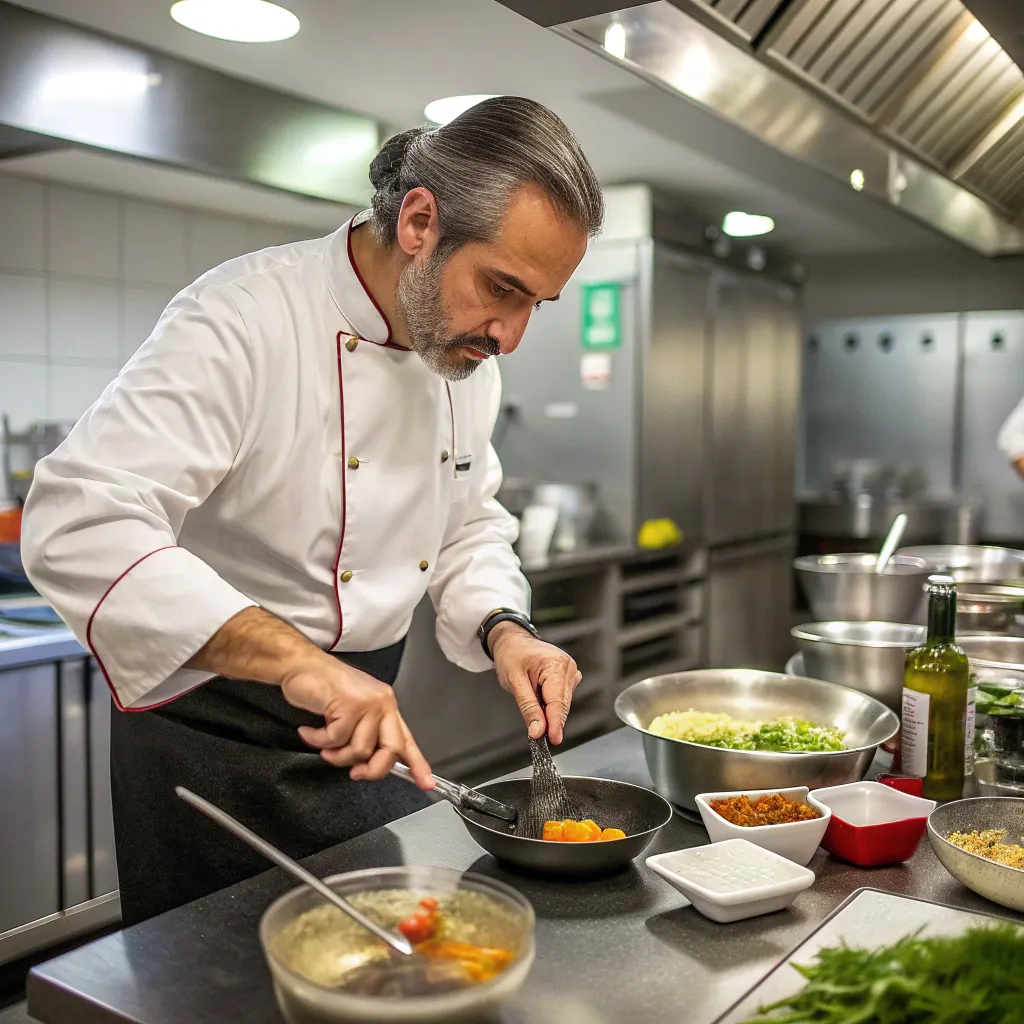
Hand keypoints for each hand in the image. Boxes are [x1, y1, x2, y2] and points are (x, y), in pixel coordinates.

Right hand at [279, 653, 433, 788]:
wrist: (302, 665)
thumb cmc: (324, 687)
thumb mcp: (352, 713)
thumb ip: (365, 735)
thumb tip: (368, 765)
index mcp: (387, 707)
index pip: (406, 740)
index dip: (417, 764)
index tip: (426, 783)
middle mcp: (383, 704)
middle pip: (391, 750)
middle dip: (371, 770)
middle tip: (354, 773)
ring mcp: (368, 703)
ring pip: (360, 750)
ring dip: (335, 755)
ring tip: (322, 744)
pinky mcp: (349, 704)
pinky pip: (335, 740)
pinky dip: (318, 740)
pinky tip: (310, 731)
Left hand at [490, 623, 581, 744]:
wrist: (512, 642)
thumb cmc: (511, 655)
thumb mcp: (514, 682)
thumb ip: (528, 707)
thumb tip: (538, 730)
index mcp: (556, 664)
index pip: (558, 701)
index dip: (555, 723)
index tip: (553, 739)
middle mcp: (568, 667)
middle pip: (562, 705)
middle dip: (550, 720)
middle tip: (535, 733)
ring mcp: (570, 672)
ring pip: (562, 704)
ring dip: (548, 710)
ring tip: (530, 696)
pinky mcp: (568, 677)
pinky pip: (561, 699)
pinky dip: (550, 704)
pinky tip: (539, 695)